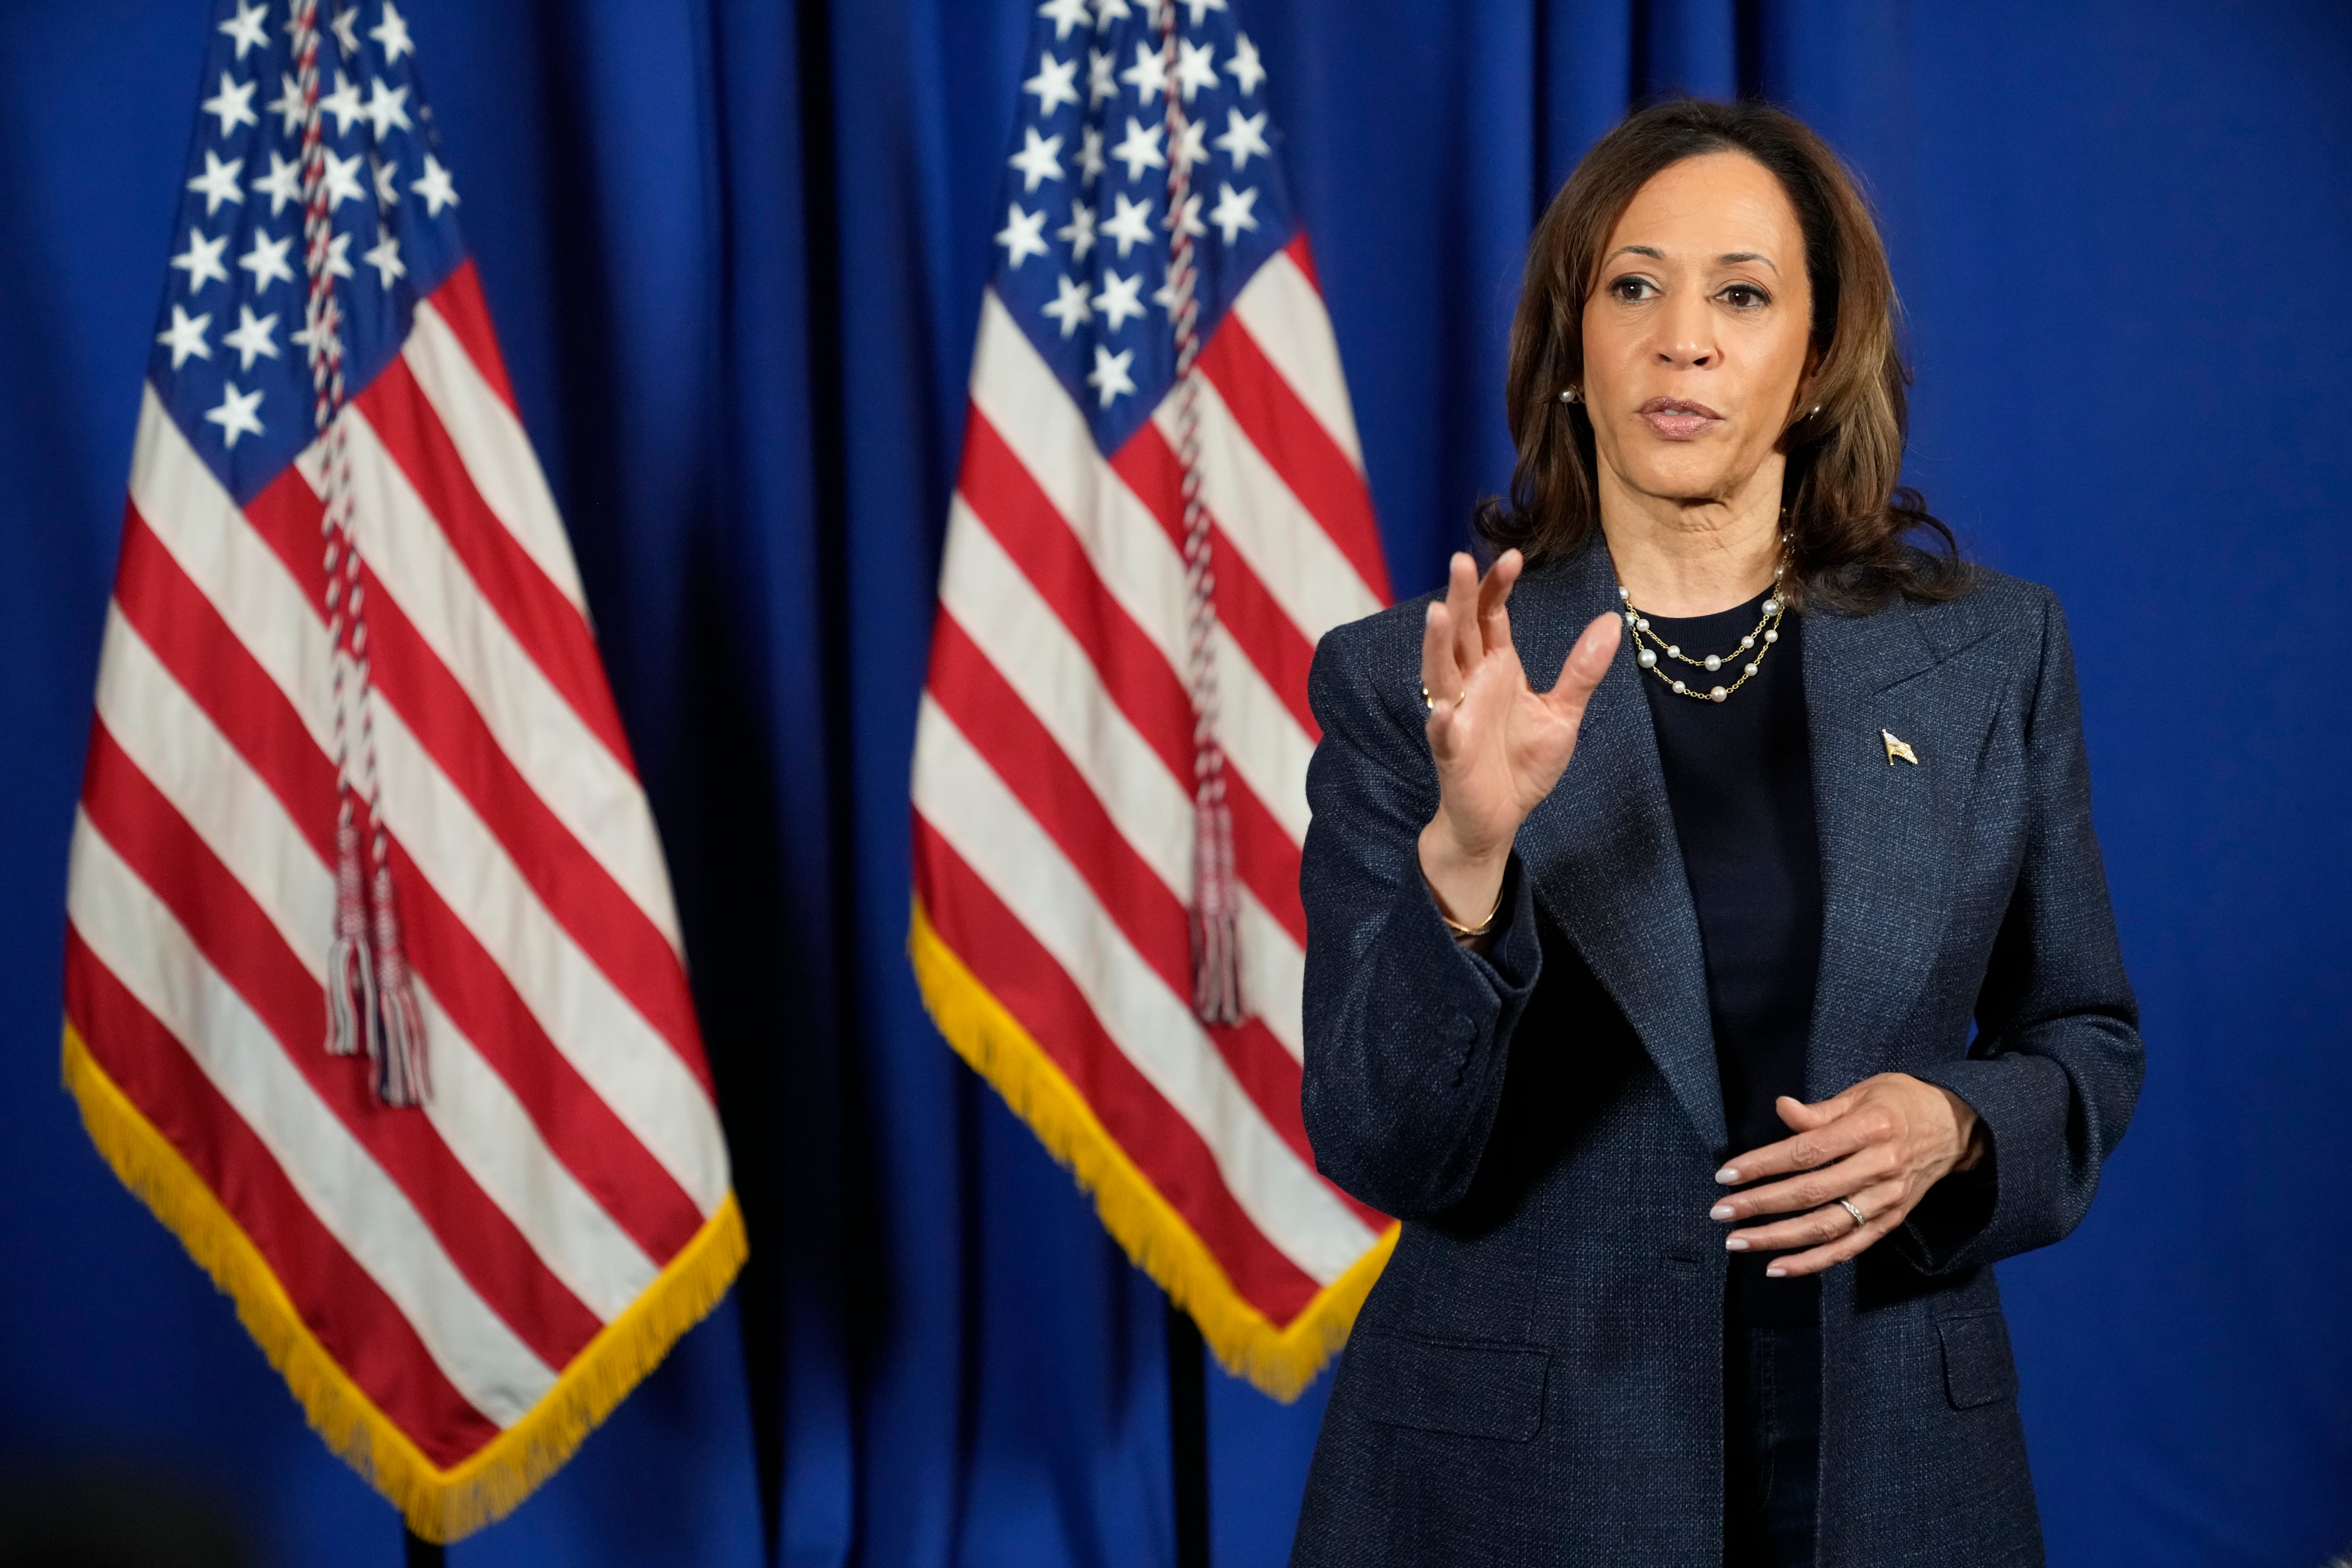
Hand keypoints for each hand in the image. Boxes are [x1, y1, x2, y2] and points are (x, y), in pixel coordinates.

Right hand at [1415, 550, 1620, 925]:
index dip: (1497, 587)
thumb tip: (1611, 620)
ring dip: (1436, 645)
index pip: (1490, 617)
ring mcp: (1456, 717)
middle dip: (1461, 598)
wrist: (1499, 818)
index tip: (1512, 557)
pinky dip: (1441, 722)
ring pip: (1440, 673)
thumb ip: (1581, 670)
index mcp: (1496, 668)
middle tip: (1462, 560)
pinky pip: (1443, 734)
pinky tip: (1442, 711)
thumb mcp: (1563, 713)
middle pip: (1461, 632)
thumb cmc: (1522, 764)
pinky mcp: (1452, 754)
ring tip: (1437, 613)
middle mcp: (1471, 685)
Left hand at [1707, 1073, 1987, 1276]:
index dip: (1763, 1164)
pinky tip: (1777, 1267)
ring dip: (1778, 1239)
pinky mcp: (1891, 1221)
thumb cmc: (1900, 1103)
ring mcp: (1887, 1200)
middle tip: (1721, 1211)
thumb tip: (1781, 1108)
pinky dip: (1812, 1262)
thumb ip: (1820, 1110)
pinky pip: (1848, 1248)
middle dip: (1760, 1205)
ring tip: (1737, 1242)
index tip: (1727, 1174)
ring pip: (1826, 1227)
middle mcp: (1880, 1168)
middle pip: (1811, 1193)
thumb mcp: (1863, 1093)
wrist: (1956, 1129)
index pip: (1806, 1151)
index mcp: (1870, 1129)